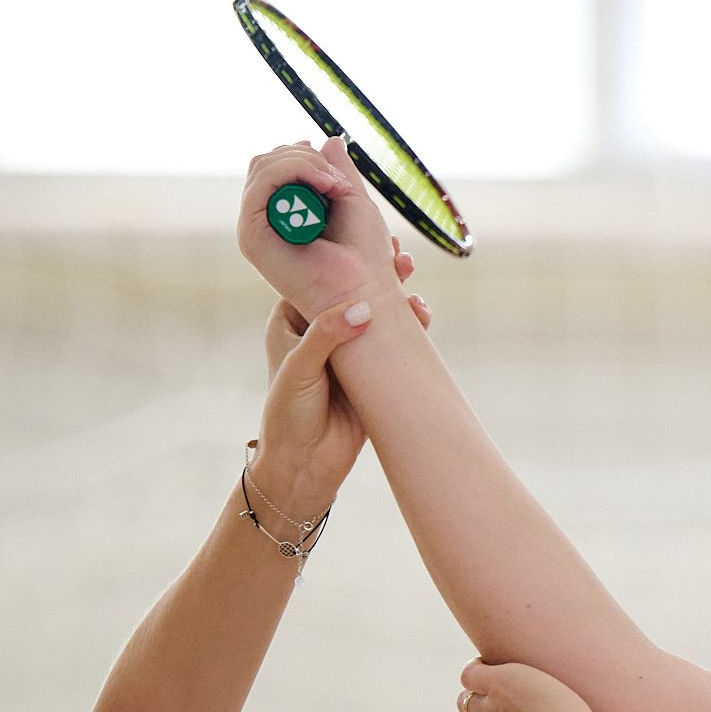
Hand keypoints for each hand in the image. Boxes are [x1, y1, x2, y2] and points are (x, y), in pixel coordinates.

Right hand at [239, 135, 403, 321]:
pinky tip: (323, 186)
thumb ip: (336, 169)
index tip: (336, 175)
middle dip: (305, 157)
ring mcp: (256, 229)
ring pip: (262, 166)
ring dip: (303, 163)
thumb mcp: (352, 199)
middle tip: (338, 183)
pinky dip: (292, 171)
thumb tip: (328, 140)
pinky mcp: (252, 237)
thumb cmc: (366, 256)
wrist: (366, 291)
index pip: (276, 165)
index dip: (302, 156)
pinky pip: (260, 184)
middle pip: (265, 161)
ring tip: (335, 187)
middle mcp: (266, 221)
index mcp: (284, 214)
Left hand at [254, 238, 431, 505]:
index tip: (362, 244)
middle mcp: (320, 333)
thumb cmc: (287, 416)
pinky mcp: (372, 375)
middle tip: (399, 255)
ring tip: (411, 280)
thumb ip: (328, 335)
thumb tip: (365, 308)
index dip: (339, 261)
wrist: (306, 468)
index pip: (317, 281)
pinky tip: (422, 315)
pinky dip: (409, 328)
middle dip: (375, 274)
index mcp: (291, 323)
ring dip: (395, 298)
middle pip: (352, 292)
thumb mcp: (300, 370)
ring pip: (376, 315)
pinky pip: (394, 344)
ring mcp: (348, 353)